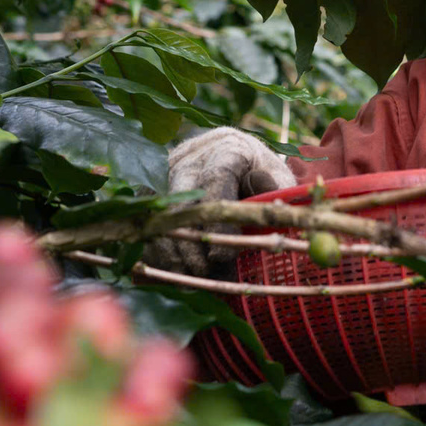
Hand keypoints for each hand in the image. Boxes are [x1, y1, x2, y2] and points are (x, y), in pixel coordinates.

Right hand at [144, 127, 296, 277]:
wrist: (240, 160)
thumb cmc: (263, 176)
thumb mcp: (278, 180)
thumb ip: (272, 187)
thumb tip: (259, 186)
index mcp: (226, 148)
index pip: (216, 179)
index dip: (217, 222)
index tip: (222, 258)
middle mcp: (192, 156)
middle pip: (182, 200)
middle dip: (192, 243)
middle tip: (205, 273)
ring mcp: (167, 172)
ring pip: (160, 213)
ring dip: (172, 250)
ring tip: (190, 277)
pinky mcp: (153, 188)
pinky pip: (147, 221)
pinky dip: (159, 249)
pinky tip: (174, 270)